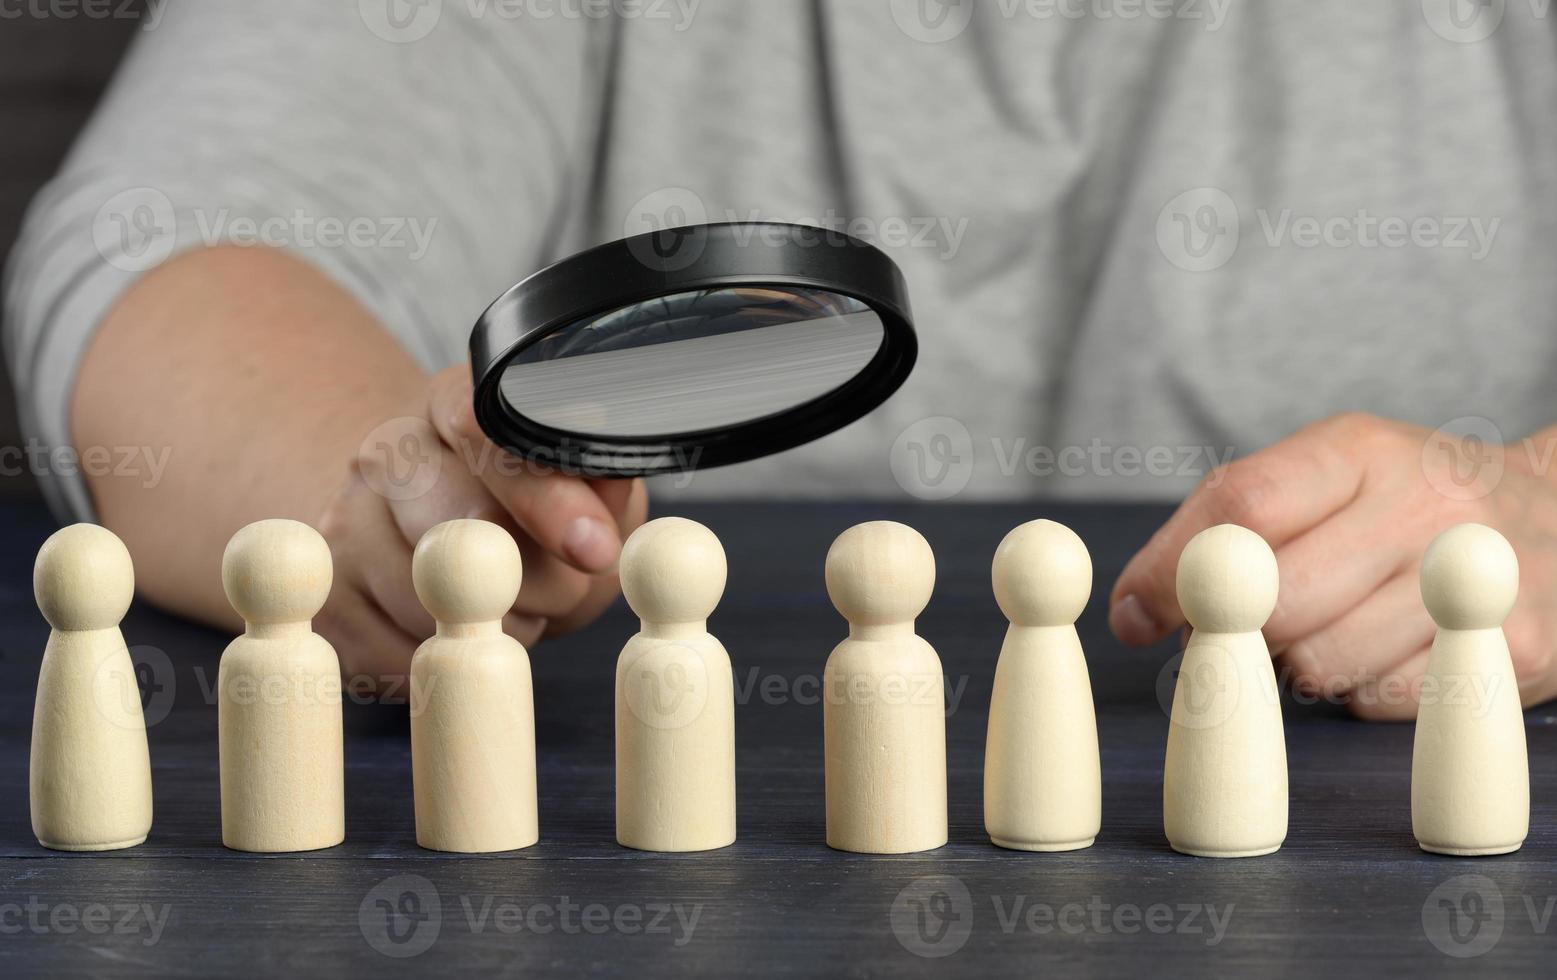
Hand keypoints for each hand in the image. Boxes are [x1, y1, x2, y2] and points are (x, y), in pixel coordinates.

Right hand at [315, 366, 647, 685]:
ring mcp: (342, 526)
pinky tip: (462, 630)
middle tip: (564, 589)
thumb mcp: (585, 486)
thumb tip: (600, 521)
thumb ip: (601, 491)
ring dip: (498, 627)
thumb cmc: (531, 509)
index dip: (544, 497)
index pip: (486, 435)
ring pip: (430, 606)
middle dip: (533, 581)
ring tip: (512, 603)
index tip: (594, 549)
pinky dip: (451, 662)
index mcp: (457, 405)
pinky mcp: (327, 601)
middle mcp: (384, 453)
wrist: (434, 532)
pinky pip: (401, 659)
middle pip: (457, 531)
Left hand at [1109, 413, 1556, 718]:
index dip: (1174, 570)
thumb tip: (1129, 614)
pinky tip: (1387, 651)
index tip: (1136, 615)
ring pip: (1319, 662)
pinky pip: (1379, 701)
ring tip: (1332, 626)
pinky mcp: (1512, 650)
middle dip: (1237, 629)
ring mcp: (1474, 579)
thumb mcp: (1321, 481)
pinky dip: (1360, 691)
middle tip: (1243, 627)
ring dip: (1297, 665)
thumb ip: (1217, 531)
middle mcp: (1424, 504)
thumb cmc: (1404, 509)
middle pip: (1277, 599)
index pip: (1243, 505)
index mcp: (1358, 450)